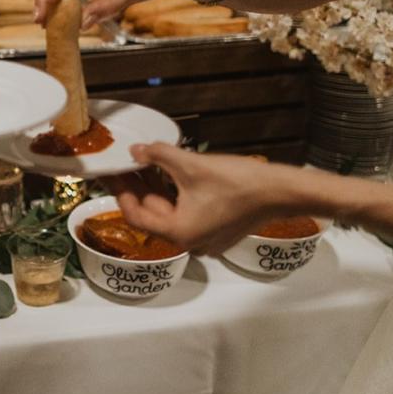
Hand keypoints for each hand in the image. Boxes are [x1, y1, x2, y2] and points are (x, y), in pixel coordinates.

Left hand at [111, 143, 303, 256]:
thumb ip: (158, 156)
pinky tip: (169, 173)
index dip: (121, 192)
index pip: (136, 215)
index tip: (112, 173)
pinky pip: (187, 214)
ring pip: (171, 213)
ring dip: (157, 190)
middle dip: (138, 188)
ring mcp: (205, 239)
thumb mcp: (191, 165)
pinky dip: (176, 196)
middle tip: (125, 164)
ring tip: (144, 164)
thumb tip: (136, 150)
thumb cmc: (237, 181)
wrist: (280, 192)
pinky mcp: (217, 231)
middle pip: (153, 215)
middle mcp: (190, 243)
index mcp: (179, 232)